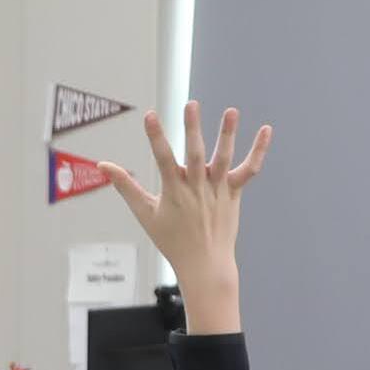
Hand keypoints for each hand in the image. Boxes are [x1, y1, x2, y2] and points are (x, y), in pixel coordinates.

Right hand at [83, 104, 268, 328]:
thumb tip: (102, 166)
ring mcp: (218, 190)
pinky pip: (248, 170)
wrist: (205, 265)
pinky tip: (266, 129)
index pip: (162, 159)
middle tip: (191, 104)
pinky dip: (258, 151)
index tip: (149, 115)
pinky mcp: (234, 193)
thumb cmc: (172, 240)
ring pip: (224, 159)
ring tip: (231, 111)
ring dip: (228, 135)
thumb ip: (125, 186)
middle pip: (195, 154)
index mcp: (174, 192)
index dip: (155, 137)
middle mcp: (197, 188)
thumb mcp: (145, 214)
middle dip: (192, 129)